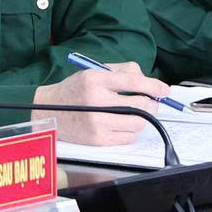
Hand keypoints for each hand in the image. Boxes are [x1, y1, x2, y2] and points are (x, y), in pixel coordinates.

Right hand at [34, 63, 173, 145]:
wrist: (47, 111)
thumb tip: (147, 81)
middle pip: (141, 104)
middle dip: (151, 104)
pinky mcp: (97, 139)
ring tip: (132, 114)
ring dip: (141, 118)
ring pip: (138, 123)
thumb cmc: (73, 91)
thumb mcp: (92, 72)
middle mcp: (96, 100)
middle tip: (150, 103)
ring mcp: (97, 122)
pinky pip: (128, 137)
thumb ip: (120, 71)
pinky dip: (129, 131)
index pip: (134, 81)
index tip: (164, 89)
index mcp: (95, 79)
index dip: (155, 86)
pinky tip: (120, 124)